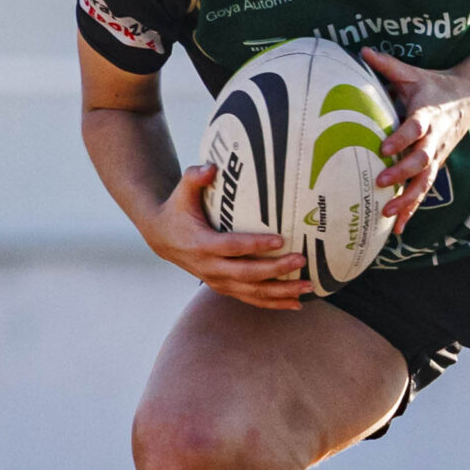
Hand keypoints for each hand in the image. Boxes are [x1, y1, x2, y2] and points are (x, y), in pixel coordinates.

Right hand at [143, 163, 313, 310]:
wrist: (162, 238)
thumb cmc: (177, 211)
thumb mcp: (182, 192)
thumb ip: (195, 177)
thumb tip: (211, 167)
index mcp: (202, 245)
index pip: (232, 247)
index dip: (255, 245)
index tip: (280, 240)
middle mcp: (210, 268)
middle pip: (247, 274)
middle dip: (276, 270)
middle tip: (300, 260)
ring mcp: (217, 281)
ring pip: (252, 292)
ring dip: (281, 292)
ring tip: (307, 286)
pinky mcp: (224, 287)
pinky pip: (251, 298)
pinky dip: (273, 303)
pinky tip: (296, 302)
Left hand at [362, 48, 469, 235]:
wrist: (469, 98)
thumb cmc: (432, 84)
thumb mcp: (412, 72)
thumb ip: (387, 65)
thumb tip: (361, 50)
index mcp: (427, 114)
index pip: (415, 127)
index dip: (401, 138)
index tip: (383, 148)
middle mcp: (434, 139)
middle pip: (422, 159)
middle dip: (402, 172)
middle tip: (381, 181)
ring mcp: (437, 156)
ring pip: (425, 181)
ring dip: (407, 199)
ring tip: (388, 213)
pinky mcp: (435, 167)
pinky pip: (424, 191)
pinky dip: (412, 210)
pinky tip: (397, 229)